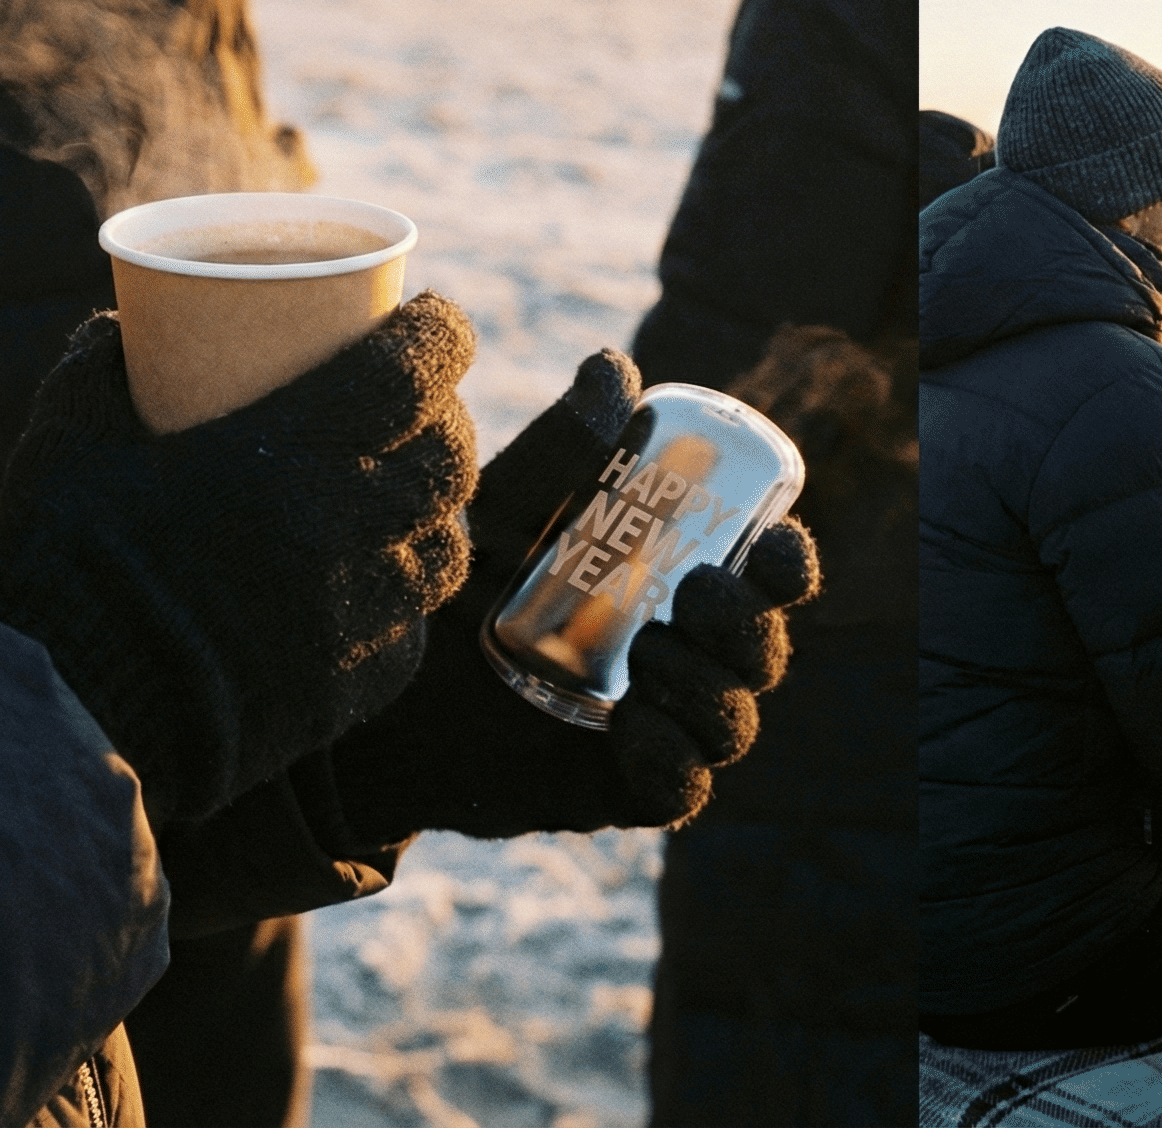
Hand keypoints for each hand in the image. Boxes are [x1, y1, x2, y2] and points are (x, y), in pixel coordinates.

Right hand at [0, 294, 475, 827]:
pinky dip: (399, 602)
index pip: (412, 375)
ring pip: (443, 552)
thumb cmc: (63, 563)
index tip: (439, 320)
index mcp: (294, 454)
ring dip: (434, 517)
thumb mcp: (70, 440)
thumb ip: (99, 371)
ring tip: (404, 501)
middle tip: (420, 413)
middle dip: (445, 426)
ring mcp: (360, 616)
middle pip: (449, 464)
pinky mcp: (354, 689)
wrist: (64, 718)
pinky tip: (370, 589)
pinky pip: (408, 633)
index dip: (441, 338)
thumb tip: (120, 330)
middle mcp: (349, 530)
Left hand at [326, 351, 818, 838]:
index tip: (776, 539)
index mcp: (676, 590)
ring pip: (730, 722)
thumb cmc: (451, 591)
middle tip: (698, 591)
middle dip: (751, 623)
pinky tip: (640, 728)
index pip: (764, 581)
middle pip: (760, 652)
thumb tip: (613, 369)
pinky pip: (678, 792)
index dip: (789, 565)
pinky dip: (675, 761)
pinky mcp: (611, 793)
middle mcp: (680, 661)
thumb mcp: (502, 514)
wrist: (373, 696)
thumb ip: (557, 450)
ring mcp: (652, 730)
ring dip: (712, 688)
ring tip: (651, 652)